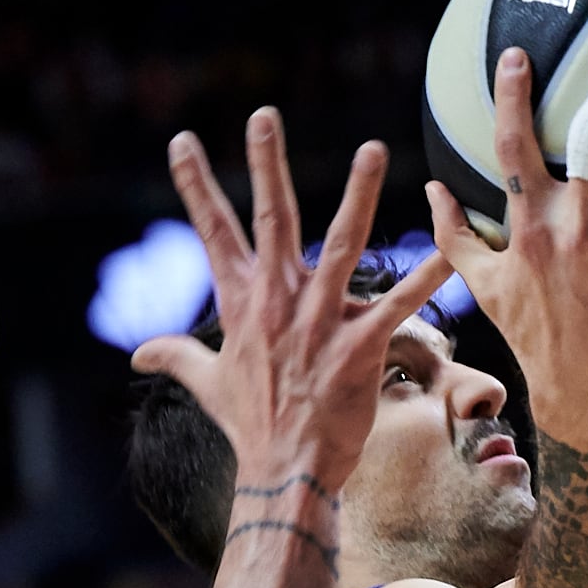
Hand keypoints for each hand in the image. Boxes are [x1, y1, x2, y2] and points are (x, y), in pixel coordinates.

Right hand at [135, 113, 453, 499]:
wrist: (286, 471)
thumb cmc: (251, 426)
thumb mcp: (207, 383)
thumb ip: (176, 356)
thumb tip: (138, 354)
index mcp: (243, 303)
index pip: (213, 232)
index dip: (195, 185)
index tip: (182, 140)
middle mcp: (278, 302)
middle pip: (272, 218)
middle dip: (267, 164)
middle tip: (264, 115)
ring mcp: (319, 322)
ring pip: (344, 244)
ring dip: (360, 195)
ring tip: (374, 149)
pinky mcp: (359, 346)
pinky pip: (398, 304)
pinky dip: (427, 278)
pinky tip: (450, 252)